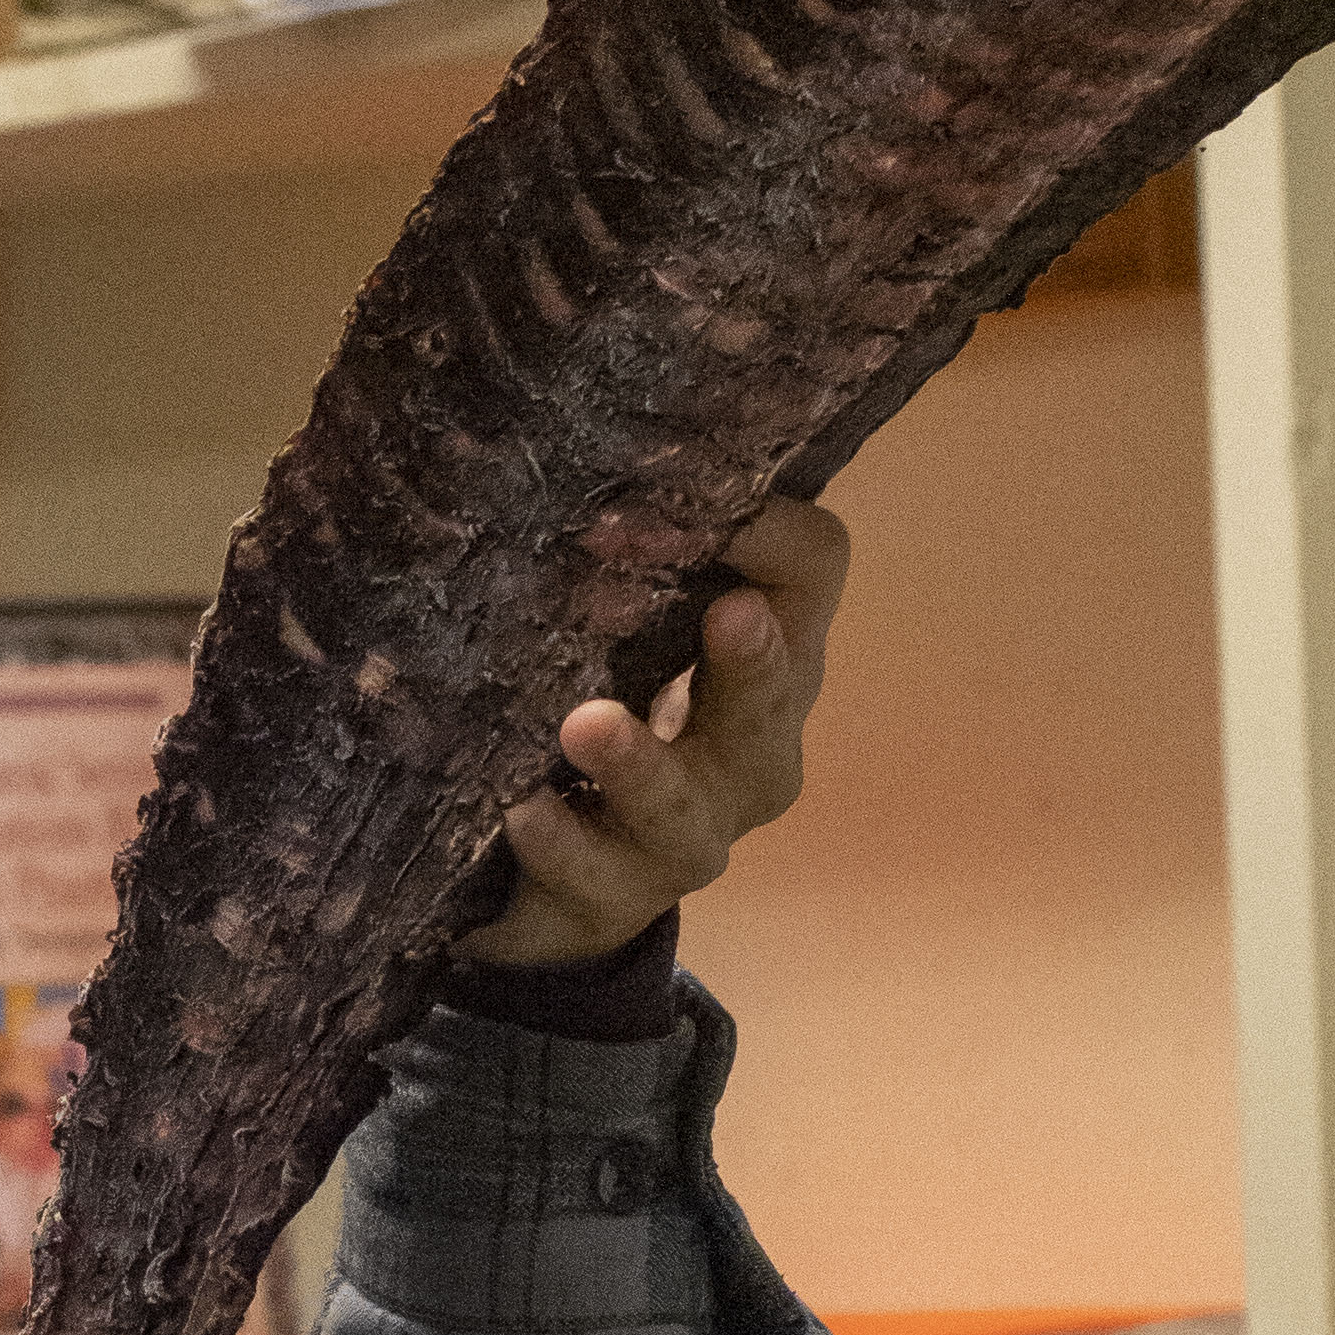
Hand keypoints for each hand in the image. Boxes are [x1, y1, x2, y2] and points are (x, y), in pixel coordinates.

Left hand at [452, 494, 849, 970]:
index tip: (684, 495)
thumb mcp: (629, 625)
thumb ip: (623, 553)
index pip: (811, 572)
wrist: (568, 885)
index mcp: (767, 656)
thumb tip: (565, 437)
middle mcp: (750, 749)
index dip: (767, 529)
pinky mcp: (616, 897)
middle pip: (775, 696)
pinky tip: (523, 810)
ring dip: (640, 763)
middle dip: (753, 660)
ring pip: (687, 805)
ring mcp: (690, 834)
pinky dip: (562, 841)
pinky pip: (597, 875)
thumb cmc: (611, 710)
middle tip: (726, 615)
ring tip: (585, 724)